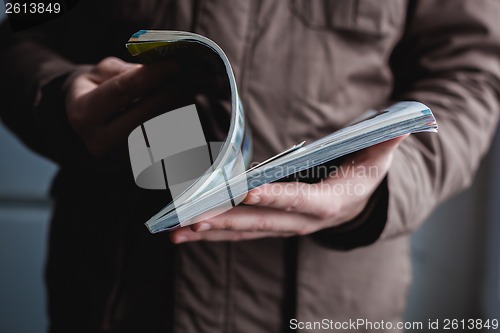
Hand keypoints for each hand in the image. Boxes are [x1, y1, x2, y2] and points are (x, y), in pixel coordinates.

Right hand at [66, 57, 187, 157]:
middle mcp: (103, 141)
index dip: (150, 76)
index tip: (174, 63)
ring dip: (184, 108)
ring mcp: (124, 158)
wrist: (93, 126)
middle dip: (173, 92)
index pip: (122, 91)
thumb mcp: (101, 73)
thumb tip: (160, 68)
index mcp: (85, 114)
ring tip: (194, 88)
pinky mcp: (144, 165)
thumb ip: (128, 70)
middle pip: (147, 115)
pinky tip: (193, 108)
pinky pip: (173, 144)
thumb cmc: (98, 91)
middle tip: (194, 73)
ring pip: (164, 132)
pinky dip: (186, 125)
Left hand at [170, 135, 407, 242]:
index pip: (300, 201)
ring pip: (245, 230)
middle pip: (261, 221)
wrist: (357, 203)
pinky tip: (189, 230)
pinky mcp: (271, 225)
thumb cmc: (364, 173)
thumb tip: (406, 120)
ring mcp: (284, 226)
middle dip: (226, 219)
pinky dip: (215, 231)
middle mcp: (302, 221)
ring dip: (211, 230)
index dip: (276, 197)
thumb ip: (387, 139)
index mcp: (328, 202)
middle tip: (192, 218)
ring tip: (178, 230)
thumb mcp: (379, 155)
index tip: (248, 191)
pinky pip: (240, 231)